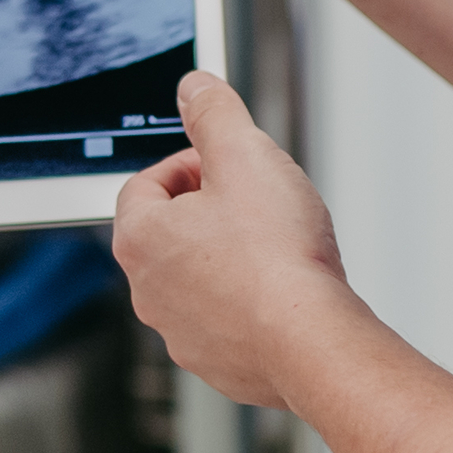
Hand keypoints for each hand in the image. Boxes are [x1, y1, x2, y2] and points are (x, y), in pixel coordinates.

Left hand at [113, 68, 348, 414]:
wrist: (313, 343)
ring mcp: (180, 334)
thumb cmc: (278, 257)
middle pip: (170, 233)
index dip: (191, 165)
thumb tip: (193, 87)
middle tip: (257, 203)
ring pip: (199, 279)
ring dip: (230, 258)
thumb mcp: (244, 155)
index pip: (146, 184)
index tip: (229, 166)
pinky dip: (250, 304)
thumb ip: (214, 113)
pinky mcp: (217, 365)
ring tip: (277, 248)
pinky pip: (227, 322)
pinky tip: (286, 292)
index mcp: (140, 239)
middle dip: (212, 212)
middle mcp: (147, 292)